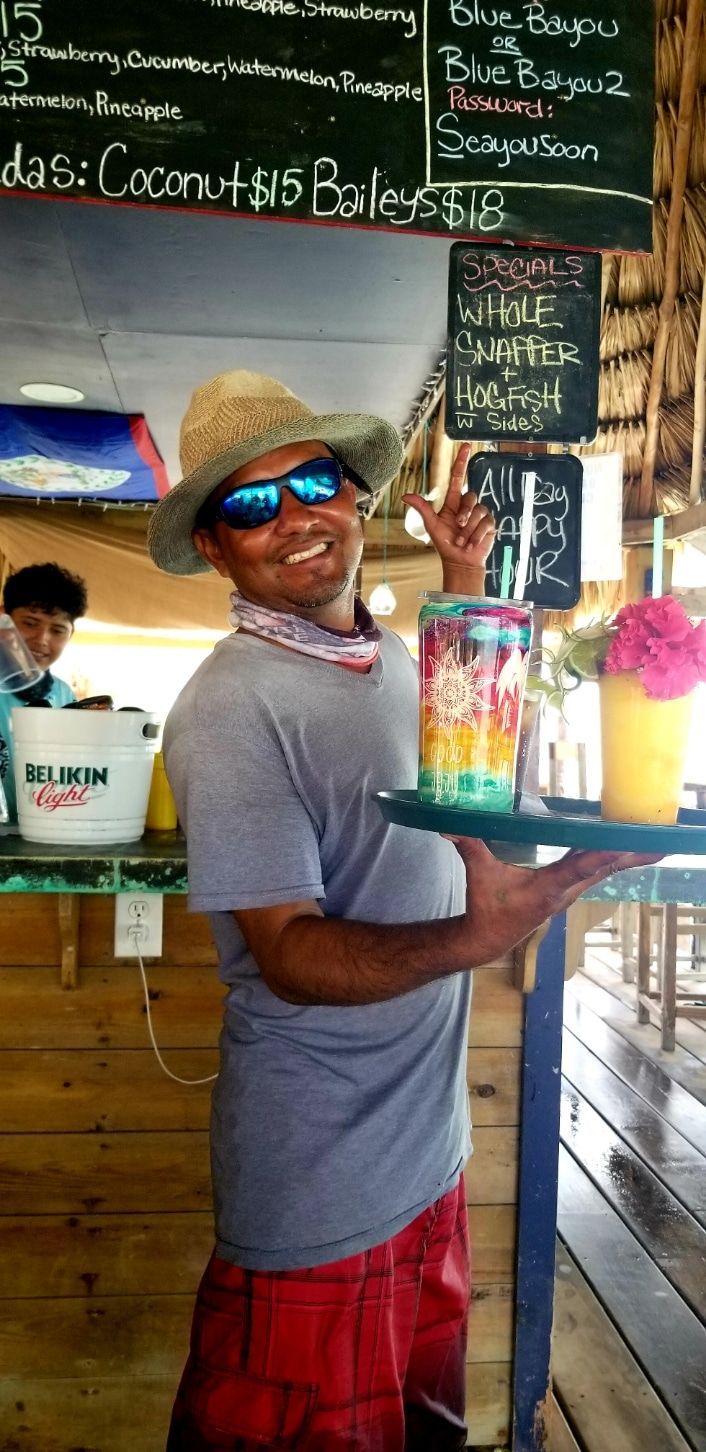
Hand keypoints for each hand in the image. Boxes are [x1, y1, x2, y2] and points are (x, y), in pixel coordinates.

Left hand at [401, 443, 495, 584]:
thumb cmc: (445, 544)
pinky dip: (476, 535)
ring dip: (468, 530)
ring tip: (462, 541)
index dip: (461, 461)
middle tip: (457, 529)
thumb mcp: (432, 525)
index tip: (465, 446)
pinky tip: (471, 544)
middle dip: (464, 515)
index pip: (458, 477)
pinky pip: (485, 523)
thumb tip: (405, 495)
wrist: (460, 562)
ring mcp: (479, 515)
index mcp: (453, 503)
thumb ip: (422, 508)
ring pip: (478, 512)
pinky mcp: (489, 525)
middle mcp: (467, 506)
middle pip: (470, 497)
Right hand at [446, 837, 661, 965]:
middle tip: (660, 842)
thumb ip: (468, 847)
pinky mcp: (567, 891)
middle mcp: (565, 891)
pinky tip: (624, 847)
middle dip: (631, 856)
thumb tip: (448, 825)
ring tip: (654, 842)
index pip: (579, 867)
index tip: (625, 844)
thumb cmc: (486, 907)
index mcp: (548, 887)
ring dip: (628, 857)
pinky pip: (596, 871)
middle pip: (605, 869)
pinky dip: (612, 858)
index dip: (602, 855)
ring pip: (604, 871)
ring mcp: (569, 893)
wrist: (489, 938)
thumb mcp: (478, 875)